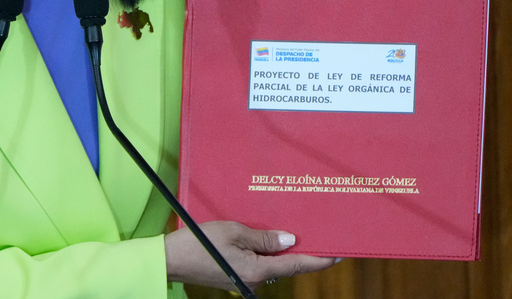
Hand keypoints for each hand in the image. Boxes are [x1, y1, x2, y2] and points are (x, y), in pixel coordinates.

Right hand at [164, 221, 339, 290]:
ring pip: (273, 264)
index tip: (339, 253)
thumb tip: (289, 240)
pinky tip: (270, 239)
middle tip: (319, 235)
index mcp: (257, 270)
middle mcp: (255, 280)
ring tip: (294, 232)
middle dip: (302, 251)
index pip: (297, 264)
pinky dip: (268, 253)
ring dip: (284, 251)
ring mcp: (246, 281)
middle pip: (287, 265)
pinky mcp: (237, 277)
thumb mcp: (233, 231)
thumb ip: (263, 237)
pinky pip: (260, 265)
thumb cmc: (199, 242)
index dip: (320, 259)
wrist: (171, 260)